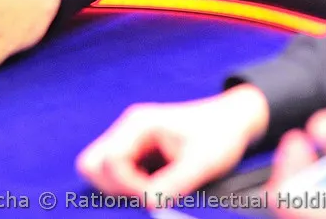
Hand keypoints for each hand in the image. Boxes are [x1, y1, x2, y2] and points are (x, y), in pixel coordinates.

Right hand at [77, 84, 269, 196]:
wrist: (233, 120)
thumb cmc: (219, 135)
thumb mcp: (201, 163)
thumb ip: (172, 184)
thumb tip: (149, 205)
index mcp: (138, 125)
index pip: (108, 161)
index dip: (127, 186)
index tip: (154, 197)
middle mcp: (127, 130)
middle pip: (92, 164)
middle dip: (114, 188)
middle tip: (146, 196)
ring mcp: (129, 139)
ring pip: (102, 170)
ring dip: (123, 188)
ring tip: (155, 192)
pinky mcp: (137, 150)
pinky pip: (118, 173)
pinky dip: (132, 186)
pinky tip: (157, 187)